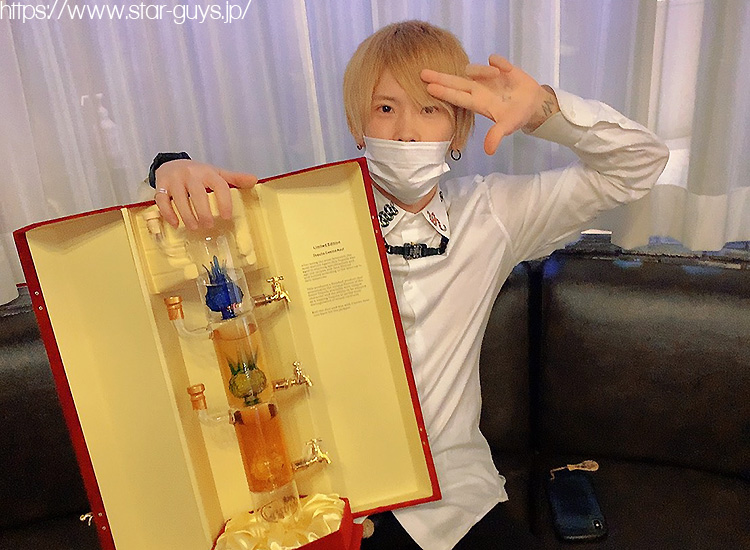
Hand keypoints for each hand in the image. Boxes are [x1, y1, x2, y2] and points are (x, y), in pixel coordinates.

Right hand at [153, 160, 256, 229]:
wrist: (172, 163)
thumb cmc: (198, 174)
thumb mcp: (216, 174)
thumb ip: (234, 179)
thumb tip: (254, 180)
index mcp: (208, 172)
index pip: (219, 186)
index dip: (224, 202)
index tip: (227, 217)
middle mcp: (191, 174)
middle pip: (198, 194)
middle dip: (204, 212)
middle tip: (208, 226)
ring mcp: (175, 180)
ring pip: (180, 199)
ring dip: (188, 216)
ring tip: (194, 227)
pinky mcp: (161, 186)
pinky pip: (162, 201)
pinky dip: (168, 213)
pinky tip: (176, 223)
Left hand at [421, 55, 557, 154]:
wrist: (533, 104)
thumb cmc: (516, 116)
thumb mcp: (507, 126)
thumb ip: (497, 135)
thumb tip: (489, 151)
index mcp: (478, 103)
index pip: (457, 98)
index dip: (444, 93)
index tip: (428, 88)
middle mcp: (479, 89)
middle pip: (456, 82)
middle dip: (440, 77)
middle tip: (422, 72)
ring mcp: (488, 78)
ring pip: (474, 69)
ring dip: (482, 70)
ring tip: (498, 74)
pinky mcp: (501, 68)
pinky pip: (494, 60)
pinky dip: (499, 63)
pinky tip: (506, 70)